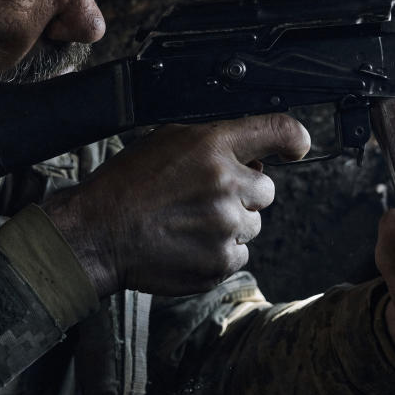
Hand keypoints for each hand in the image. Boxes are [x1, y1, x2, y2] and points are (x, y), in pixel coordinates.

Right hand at [41, 114, 310, 296]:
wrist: (98, 233)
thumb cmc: (127, 184)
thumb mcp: (165, 140)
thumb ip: (213, 142)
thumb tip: (252, 155)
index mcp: (212, 146)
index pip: (277, 131)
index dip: (293, 138)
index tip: (296, 146)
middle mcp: (226, 185)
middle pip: (265, 191)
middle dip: (243, 194)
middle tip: (204, 198)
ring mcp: (226, 228)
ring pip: (252, 226)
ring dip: (229, 226)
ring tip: (188, 223)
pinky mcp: (220, 263)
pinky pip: (238, 256)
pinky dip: (218, 253)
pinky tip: (186, 243)